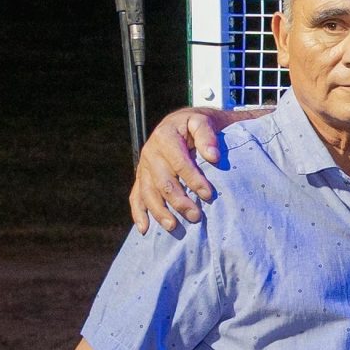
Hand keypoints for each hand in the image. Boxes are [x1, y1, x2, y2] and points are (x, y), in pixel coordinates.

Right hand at [132, 107, 223, 231]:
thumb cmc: (195, 125)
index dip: (194, 180)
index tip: (208, 194)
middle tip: (196, 216)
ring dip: (159, 211)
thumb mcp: (203, 121)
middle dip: (179, 201)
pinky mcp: (142, 177)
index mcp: (165, 137)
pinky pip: (136, 196)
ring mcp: (144, 166)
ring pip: (148, 193)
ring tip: (173, 226)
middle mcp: (150, 153)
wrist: (180, 122)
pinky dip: (138, 213)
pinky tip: (144, 229)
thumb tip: (213, 156)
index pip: (180, 163)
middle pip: (163, 182)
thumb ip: (207, 135)